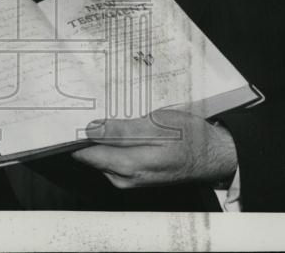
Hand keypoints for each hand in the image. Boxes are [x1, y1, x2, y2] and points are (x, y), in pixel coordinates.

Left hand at [71, 102, 237, 188]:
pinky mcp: (135, 173)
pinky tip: (127, 126)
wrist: (213, 155)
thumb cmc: (190, 140)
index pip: (86, 154)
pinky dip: (116, 140)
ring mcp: (129, 178)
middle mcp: (125, 178)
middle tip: (94, 106)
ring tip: (114, 113)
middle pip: (92, 154)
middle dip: (91, 131)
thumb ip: (122, 130)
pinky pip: (116, 156)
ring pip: (104, 153)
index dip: (77, 134)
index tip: (72, 116)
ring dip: (105, 134)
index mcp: (129, 167)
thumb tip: (92, 129)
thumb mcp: (157, 126)